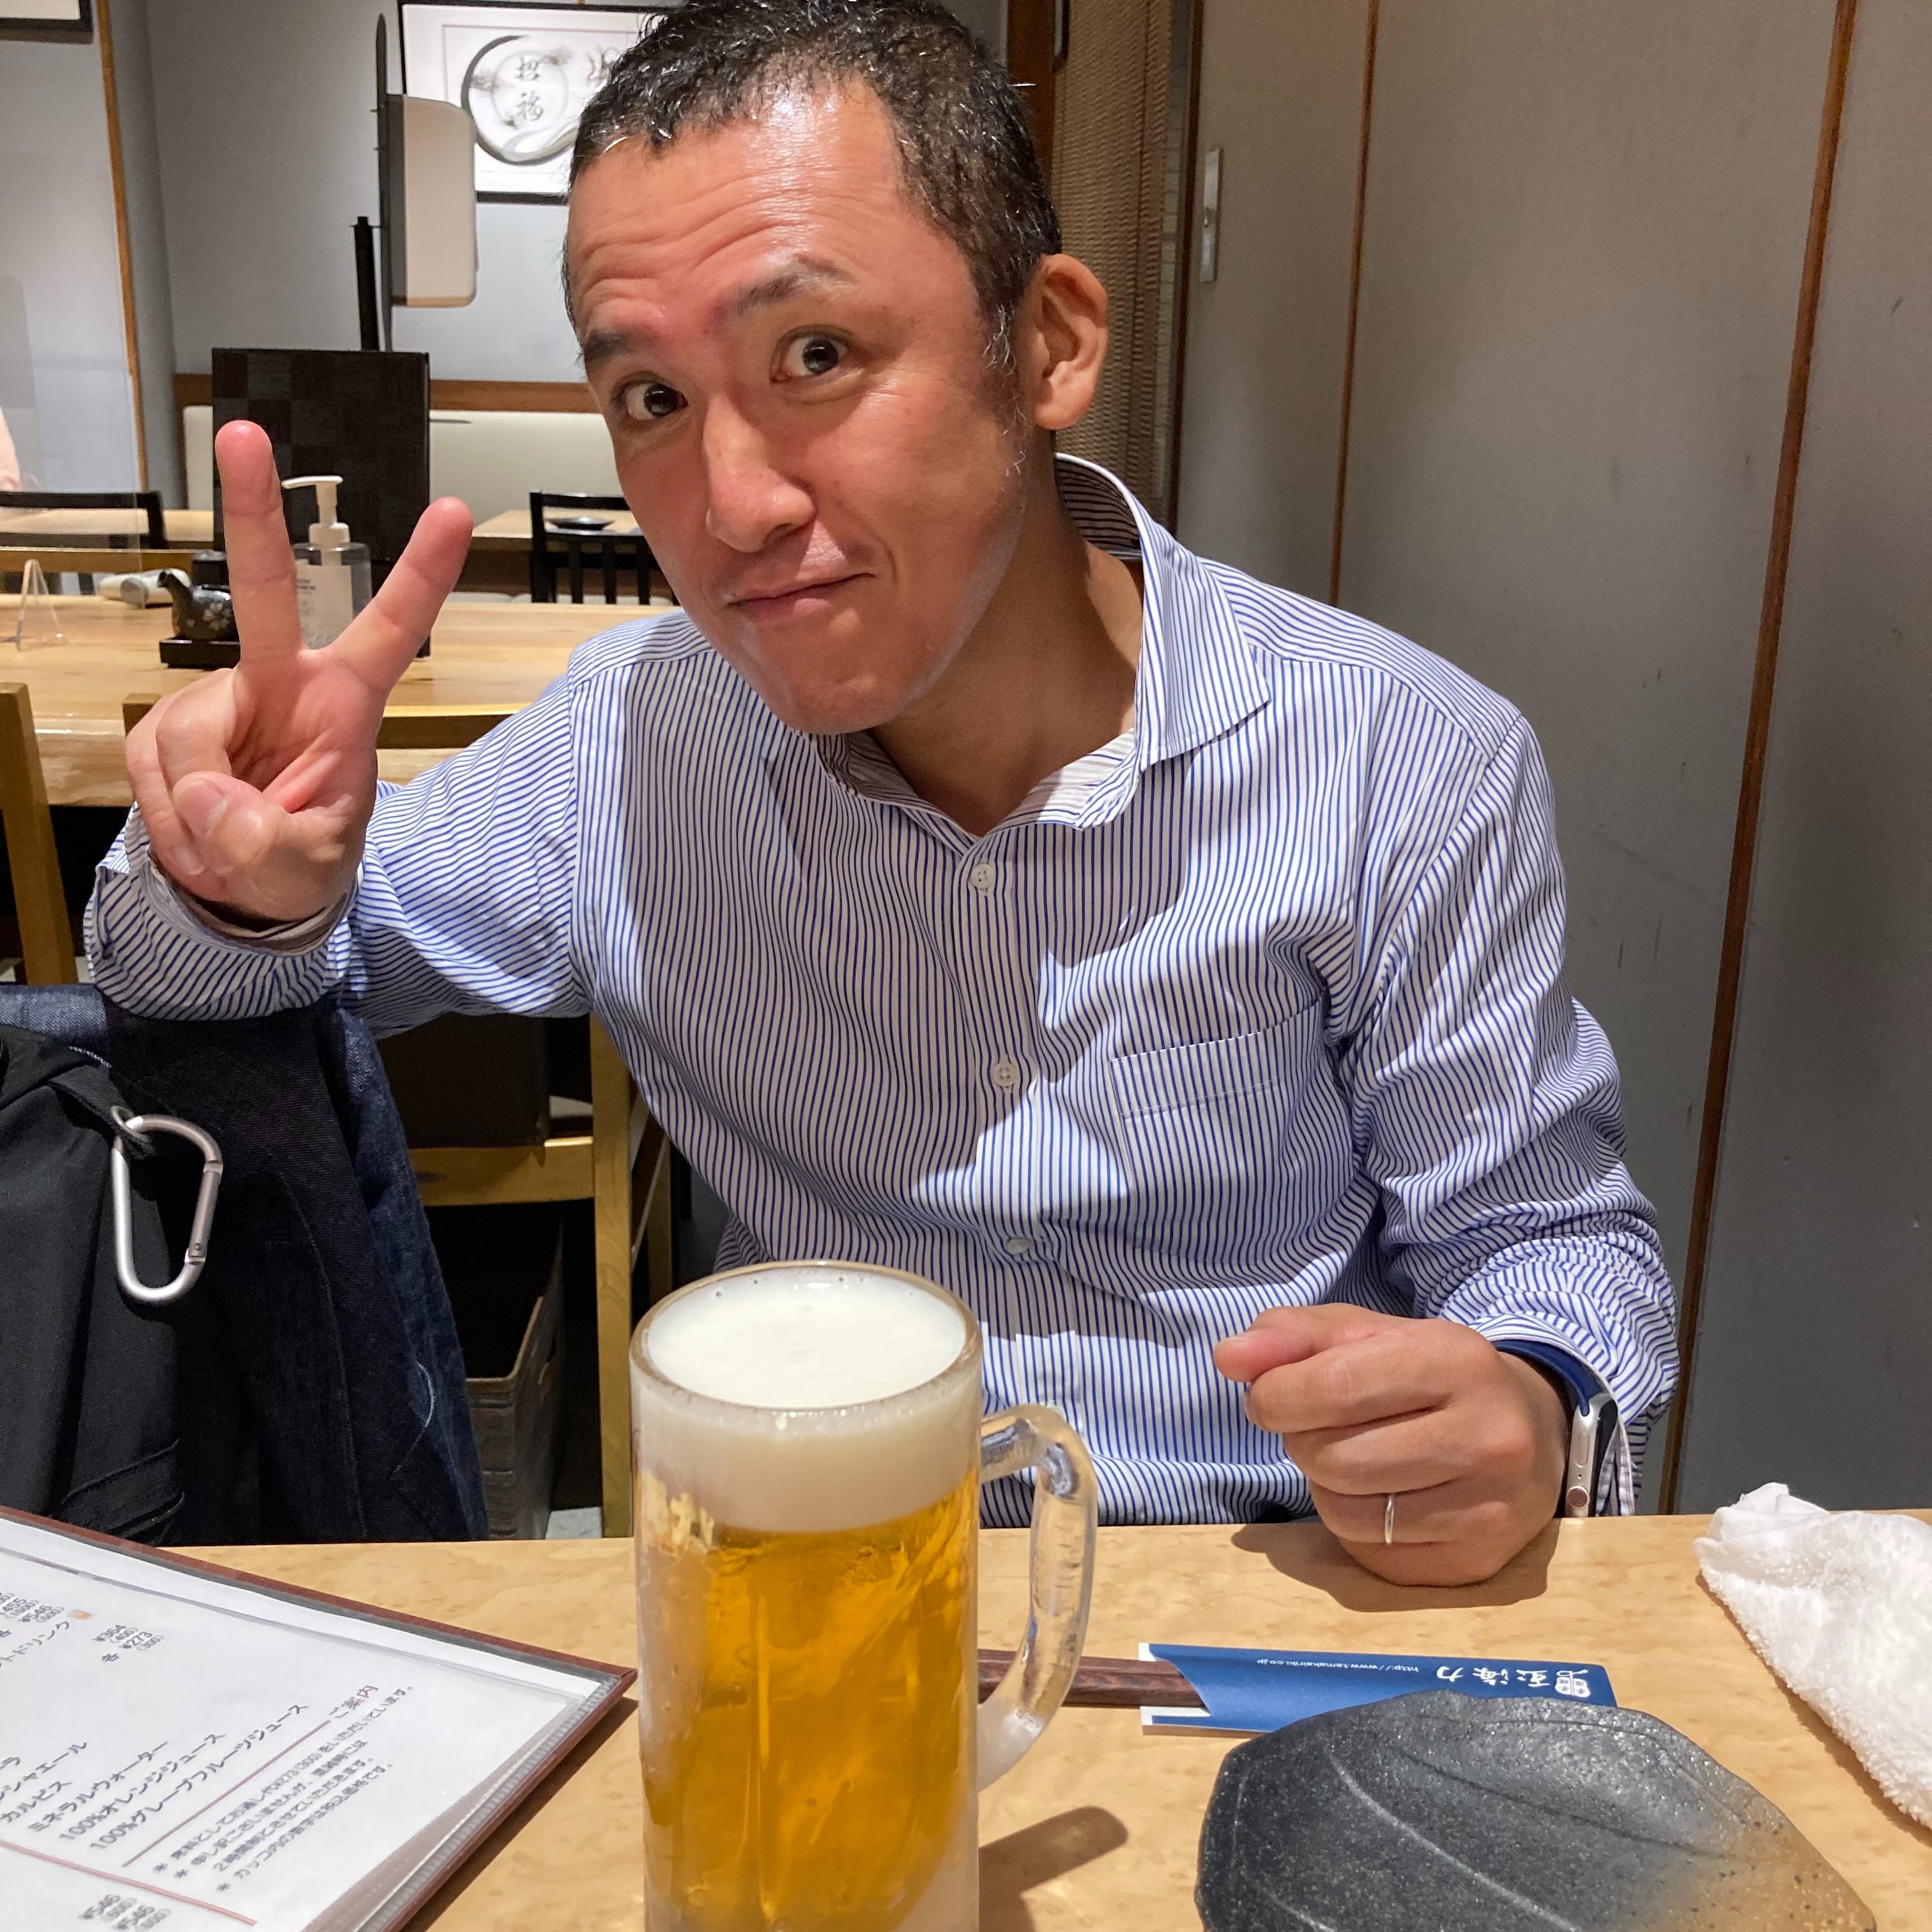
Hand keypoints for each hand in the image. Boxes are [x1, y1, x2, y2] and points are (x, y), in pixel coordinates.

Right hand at [125, 420, 471, 922]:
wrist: (247, 889)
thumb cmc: (302, 860)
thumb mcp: (306, 868)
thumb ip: (271, 844)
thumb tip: (221, 809)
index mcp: (344, 701)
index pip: (390, 629)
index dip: (423, 575)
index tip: (452, 512)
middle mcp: (279, 681)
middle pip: (265, 590)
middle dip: (250, 509)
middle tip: (243, 436)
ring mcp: (217, 699)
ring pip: (186, 742)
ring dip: (197, 812)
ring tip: (228, 841)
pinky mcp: (166, 728)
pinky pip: (153, 773)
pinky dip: (171, 820)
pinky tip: (198, 831)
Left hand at [1214, 1306, 1567, 1586]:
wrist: (1533, 1431)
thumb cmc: (1431, 1375)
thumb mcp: (1367, 1334)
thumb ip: (1292, 1336)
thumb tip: (1229, 1359)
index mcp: (1456, 1360)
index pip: (1334, 1386)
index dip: (1275, 1395)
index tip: (1267, 1396)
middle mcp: (1486, 1436)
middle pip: (1333, 1457)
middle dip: (1303, 1440)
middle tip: (1324, 1427)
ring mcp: (1489, 1507)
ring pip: (1346, 1513)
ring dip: (1326, 1487)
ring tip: (1355, 1458)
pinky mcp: (1477, 1562)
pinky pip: (1372, 1557)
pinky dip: (1356, 1528)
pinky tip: (1385, 1497)